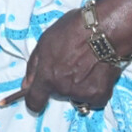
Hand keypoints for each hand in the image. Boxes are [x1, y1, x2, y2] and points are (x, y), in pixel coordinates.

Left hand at [0, 7, 122, 114]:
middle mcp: (63, 89)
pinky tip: (98, 72)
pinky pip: (93, 98)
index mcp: (47, 76)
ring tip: (87, 65)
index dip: (34, 101)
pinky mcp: (100, 96)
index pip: (34, 102)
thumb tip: (26, 85)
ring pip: (75, 95)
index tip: (38, 97)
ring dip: (78, 85)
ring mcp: (82, 94)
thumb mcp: (45, 41)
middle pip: (57, 94)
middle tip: (71, 63)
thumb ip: (34, 66)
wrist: (106, 30)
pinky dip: (95, 88)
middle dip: (60, 83)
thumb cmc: (74, 30)